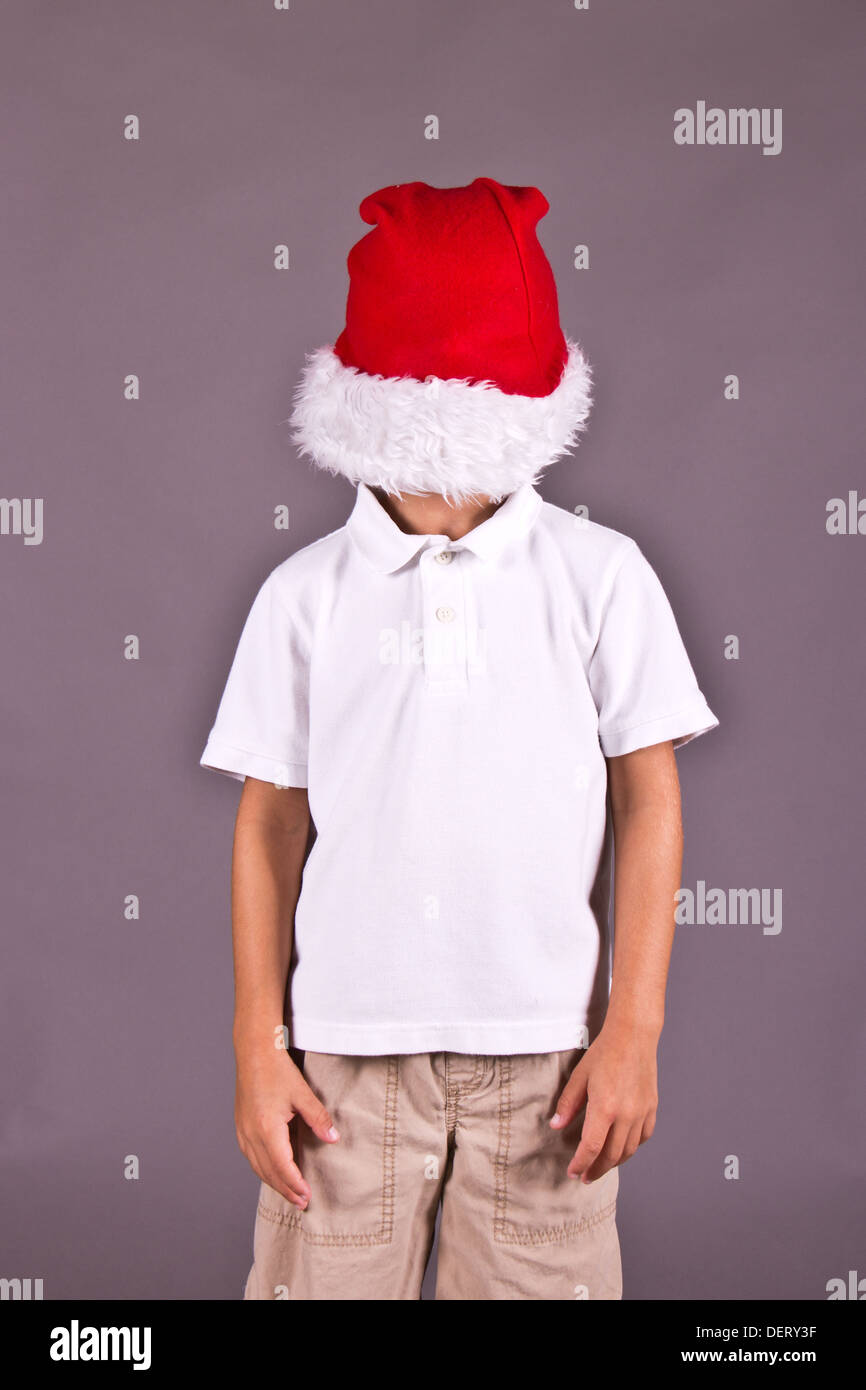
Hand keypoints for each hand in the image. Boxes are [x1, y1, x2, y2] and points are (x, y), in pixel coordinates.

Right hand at [234, 1045, 338, 1208]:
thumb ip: (318, 1118)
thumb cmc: (277, 1070)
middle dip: (286, 1190)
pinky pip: (251, 1157)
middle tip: (302, 1203)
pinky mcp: (241, 1127)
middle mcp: (251, 1135)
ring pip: (258, 1167)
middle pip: (269, 1172)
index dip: (295, 1184)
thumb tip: (334, 1138)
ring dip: (274, 1182)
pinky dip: (263, 1170)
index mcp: (267, 1129)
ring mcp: (243, 1132)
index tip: (307, 1197)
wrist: (254, 1052)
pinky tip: (273, 1172)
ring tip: (290, 1194)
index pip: (283, 1167)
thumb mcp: (302, 1094)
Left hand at [550, 1021, 658, 1183]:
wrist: (634, 1036)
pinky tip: (621, 1147)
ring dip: (613, 1162)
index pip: (591, 1148)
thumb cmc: (605, 1052)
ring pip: (628, 1150)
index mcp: (605, 1107)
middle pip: (611, 1156)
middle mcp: (626, 1115)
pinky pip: (643, 1137)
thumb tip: (556, 1126)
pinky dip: (631, 1147)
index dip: (581, 1164)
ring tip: (600, 1166)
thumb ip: (568, 1104)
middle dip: (596, 1170)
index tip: (573, 1173)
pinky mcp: (651, 1108)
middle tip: (584, 1177)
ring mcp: (641, 1112)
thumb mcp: (579, 1076)